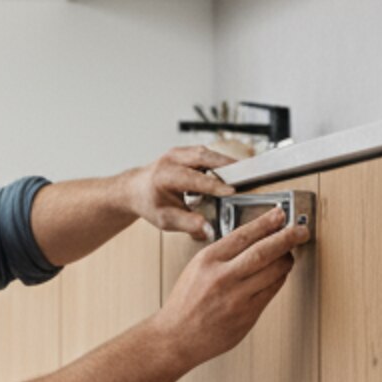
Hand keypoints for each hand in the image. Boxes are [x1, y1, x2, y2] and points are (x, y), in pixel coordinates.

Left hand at [126, 142, 252, 240]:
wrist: (135, 190)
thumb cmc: (150, 204)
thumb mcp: (166, 220)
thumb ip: (189, 224)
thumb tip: (209, 230)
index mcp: (164, 176)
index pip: (194, 179)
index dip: (214, 185)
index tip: (232, 191)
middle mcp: (171, 159)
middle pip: (203, 156)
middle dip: (225, 166)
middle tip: (246, 175)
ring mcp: (179, 152)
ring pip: (207, 152)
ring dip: (224, 162)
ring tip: (242, 173)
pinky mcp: (186, 152)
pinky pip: (206, 154)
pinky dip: (219, 162)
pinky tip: (231, 172)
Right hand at [157, 204, 301, 365]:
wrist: (176, 337)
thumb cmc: (185, 304)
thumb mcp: (197, 268)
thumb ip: (223, 254)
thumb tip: (254, 238)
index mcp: (207, 261)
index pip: (244, 234)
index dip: (266, 222)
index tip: (280, 214)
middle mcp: (222, 278)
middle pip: (264, 251)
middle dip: (287, 237)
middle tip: (301, 231)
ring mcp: (236, 298)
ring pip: (274, 272)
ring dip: (287, 259)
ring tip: (289, 252)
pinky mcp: (247, 315)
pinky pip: (272, 291)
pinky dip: (279, 278)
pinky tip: (280, 273)